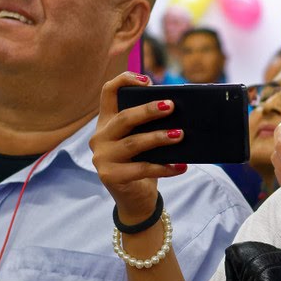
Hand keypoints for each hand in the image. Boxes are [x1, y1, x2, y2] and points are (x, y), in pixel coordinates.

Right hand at [91, 72, 185, 225]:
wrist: (135, 199)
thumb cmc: (142, 163)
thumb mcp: (143, 140)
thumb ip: (150, 126)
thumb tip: (178, 112)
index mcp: (106, 122)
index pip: (108, 92)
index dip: (125, 81)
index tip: (147, 80)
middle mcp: (100, 137)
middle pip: (124, 118)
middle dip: (148, 111)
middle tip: (171, 106)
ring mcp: (102, 158)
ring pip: (133, 143)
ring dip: (159, 138)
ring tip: (180, 135)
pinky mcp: (111, 176)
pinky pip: (142, 169)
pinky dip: (164, 167)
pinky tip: (181, 166)